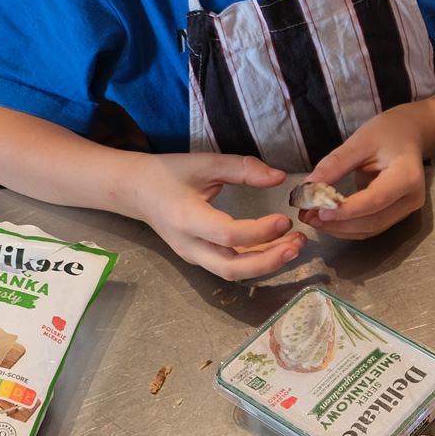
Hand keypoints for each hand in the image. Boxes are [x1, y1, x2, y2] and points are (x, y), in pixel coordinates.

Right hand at [128, 153, 304, 278]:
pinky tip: (278, 246)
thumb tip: (279, 177)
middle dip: (269, 261)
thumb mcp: (204, 163)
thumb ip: (242, 168)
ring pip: (233, 272)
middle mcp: (189, 245)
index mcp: (186, 219)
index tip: (284, 219)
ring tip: (295, 245)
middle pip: (231, 268)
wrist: (136, 190)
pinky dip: (256, 261)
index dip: (259, 232)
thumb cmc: (168, 173)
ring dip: (267, 263)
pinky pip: (230, 267)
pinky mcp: (199, 258)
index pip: (227, 235)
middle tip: (298, 243)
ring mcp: (193, 256)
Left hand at [299, 107, 427, 238]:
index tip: (319, 212)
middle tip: (308, 216)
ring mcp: (407, 209)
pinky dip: (348, 228)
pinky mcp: (397, 214)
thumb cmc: (387, 133)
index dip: (347, 210)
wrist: (408, 135)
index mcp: (407, 176)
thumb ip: (335, 164)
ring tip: (312, 219)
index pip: (375, 199)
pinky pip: (371, 227)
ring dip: (340, 229)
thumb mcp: (360, 141)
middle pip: (373, 221)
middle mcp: (411, 198)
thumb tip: (308, 187)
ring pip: (370, 229)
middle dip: (338, 223)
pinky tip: (328, 220)